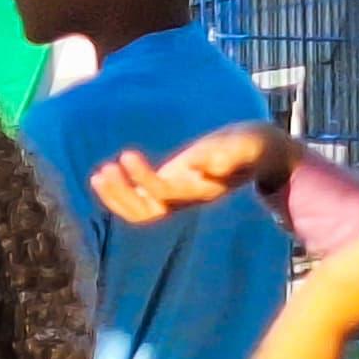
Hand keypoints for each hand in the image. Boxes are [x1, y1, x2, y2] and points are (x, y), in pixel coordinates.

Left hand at [94, 122, 291, 224]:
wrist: (257, 151)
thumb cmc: (250, 146)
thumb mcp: (243, 145)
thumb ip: (227, 154)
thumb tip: (205, 165)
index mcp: (204, 190)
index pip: (167, 194)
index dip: (143, 179)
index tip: (126, 155)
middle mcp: (188, 199)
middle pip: (149, 213)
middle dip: (122, 195)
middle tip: (104, 170)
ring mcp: (178, 197)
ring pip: (142, 212)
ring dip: (116, 195)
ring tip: (100, 173)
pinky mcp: (171, 189)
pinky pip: (141, 201)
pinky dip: (120, 192)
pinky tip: (105, 174)